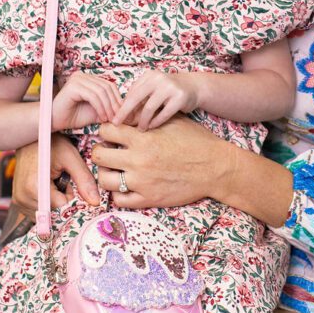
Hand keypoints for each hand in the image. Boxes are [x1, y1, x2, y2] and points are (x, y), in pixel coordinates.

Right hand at [12, 135, 99, 210]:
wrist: (30, 137)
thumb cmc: (51, 143)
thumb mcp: (71, 157)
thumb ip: (84, 180)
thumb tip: (95, 202)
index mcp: (35, 188)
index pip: (62, 207)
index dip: (70, 194)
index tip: (67, 179)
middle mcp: (23, 198)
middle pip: (54, 211)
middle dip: (62, 197)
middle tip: (59, 177)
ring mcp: (18, 201)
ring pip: (47, 212)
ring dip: (54, 199)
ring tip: (52, 179)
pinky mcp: (17, 201)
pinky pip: (39, 210)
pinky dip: (46, 201)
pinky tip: (46, 185)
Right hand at [51, 72, 121, 130]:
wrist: (53, 122)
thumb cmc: (73, 117)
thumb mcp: (96, 112)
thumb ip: (108, 108)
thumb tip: (127, 111)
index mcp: (88, 78)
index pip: (109, 85)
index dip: (118, 100)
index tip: (122, 115)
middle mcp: (82, 75)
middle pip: (107, 87)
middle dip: (114, 104)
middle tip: (117, 118)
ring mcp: (77, 79)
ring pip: (101, 92)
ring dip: (108, 107)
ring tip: (110, 119)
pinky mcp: (73, 86)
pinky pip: (93, 96)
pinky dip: (100, 107)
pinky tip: (102, 117)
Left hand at [92, 117, 232, 207]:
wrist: (215, 167)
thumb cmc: (196, 141)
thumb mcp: (173, 121)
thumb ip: (148, 116)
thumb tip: (129, 113)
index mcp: (143, 137)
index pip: (105, 130)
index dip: (106, 131)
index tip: (112, 135)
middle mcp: (138, 159)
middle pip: (98, 155)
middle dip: (101, 151)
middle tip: (109, 152)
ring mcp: (141, 181)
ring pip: (104, 179)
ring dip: (107, 173)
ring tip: (115, 170)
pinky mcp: (148, 198)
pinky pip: (119, 199)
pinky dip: (119, 193)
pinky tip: (126, 186)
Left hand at [113, 70, 199, 130]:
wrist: (194, 87)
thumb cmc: (169, 91)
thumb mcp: (154, 88)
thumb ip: (140, 97)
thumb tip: (121, 114)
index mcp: (149, 75)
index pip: (131, 92)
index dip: (123, 106)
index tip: (117, 118)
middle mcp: (158, 78)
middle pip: (135, 97)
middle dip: (125, 112)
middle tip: (117, 124)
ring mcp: (170, 87)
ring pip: (149, 107)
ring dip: (142, 120)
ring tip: (140, 129)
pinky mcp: (180, 98)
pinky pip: (163, 114)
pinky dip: (156, 122)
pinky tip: (151, 127)